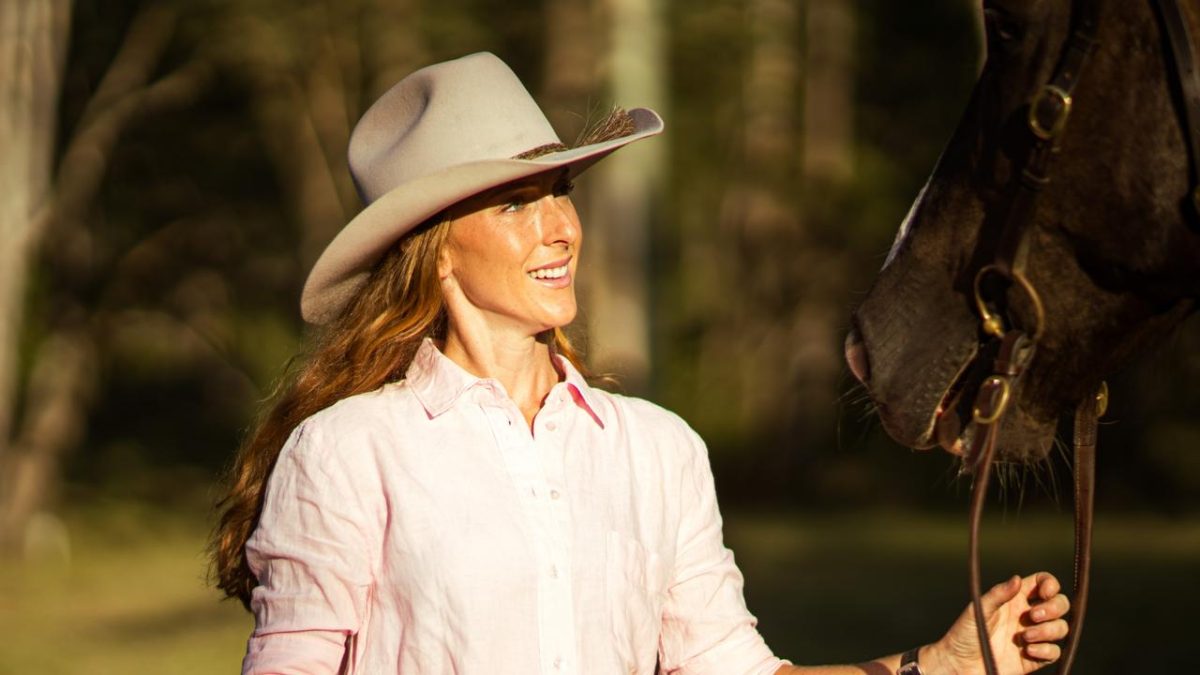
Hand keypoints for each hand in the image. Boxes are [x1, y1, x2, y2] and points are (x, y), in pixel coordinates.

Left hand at [924, 572, 1069, 674]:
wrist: (960, 665)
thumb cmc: (965, 633)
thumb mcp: (979, 610)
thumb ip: (998, 594)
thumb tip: (1017, 578)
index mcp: (1015, 599)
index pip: (1043, 583)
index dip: (1051, 584)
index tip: (1044, 593)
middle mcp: (1027, 615)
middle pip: (1060, 604)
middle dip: (1054, 607)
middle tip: (1033, 616)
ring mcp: (1033, 636)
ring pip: (1061, 628)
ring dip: (1049, 630)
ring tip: (1025, 637)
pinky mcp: (1034, 658)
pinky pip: (1055, 652)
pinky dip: (1046, 650)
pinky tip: (1027, 651)